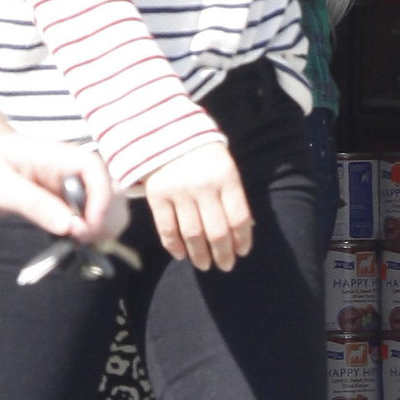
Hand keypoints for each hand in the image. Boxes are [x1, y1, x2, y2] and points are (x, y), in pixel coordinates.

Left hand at [0, 82, 125, 243]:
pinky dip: (92, 232)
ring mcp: (76, 185)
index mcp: (57, 157)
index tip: (88, 227)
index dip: (102, 198)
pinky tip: (75, 242)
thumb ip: (33, 204)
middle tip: (81, 241)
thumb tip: (69, 226)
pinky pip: (94, 216)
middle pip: (113, 189)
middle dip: (107, 219)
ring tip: (78, 243)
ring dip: (103, 228)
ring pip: (111, 205)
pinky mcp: (72, 200)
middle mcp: (74, 169)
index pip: (95, 170)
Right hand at [142, 139, 252, 272]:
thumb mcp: (226, 168)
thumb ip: (233, 197)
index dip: (242, 240)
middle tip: (226, 266)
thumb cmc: (204, 156)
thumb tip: (243, 233)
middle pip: (217, 231)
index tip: (242, 253)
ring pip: (192, 234)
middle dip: (223, 254)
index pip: (239, 218)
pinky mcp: (157, 194)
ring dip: (200, 255)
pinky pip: (166, 228)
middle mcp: (203, 185)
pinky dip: (174, 246)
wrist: (168, 133)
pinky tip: (181, 255)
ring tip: (205, 265)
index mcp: (226, 177)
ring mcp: (178, 190)